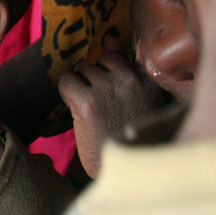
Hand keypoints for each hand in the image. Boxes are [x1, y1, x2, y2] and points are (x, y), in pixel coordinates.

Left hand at [57, 39, 172, 177]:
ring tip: (90, 110)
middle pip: (98, 61)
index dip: (107, 70)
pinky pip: (66, 82)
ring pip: (81, 70)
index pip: (118, 55)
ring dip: (80, 86)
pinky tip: (76, 111)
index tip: (107, 88)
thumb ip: (126, 70)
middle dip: (93, 77)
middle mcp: (131, 81)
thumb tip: (111, 39)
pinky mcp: (88, 103)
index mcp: (149, 82)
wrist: (127, 175)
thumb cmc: (134, 138)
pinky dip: (66, 93)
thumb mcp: (141, 102)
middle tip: (99, 104)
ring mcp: (109, 90)